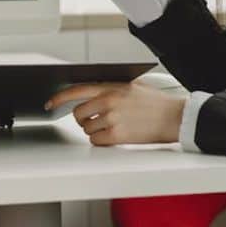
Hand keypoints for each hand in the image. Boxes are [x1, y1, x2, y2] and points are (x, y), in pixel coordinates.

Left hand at [46, 81, 183, 145]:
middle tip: (94, 120)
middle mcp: (109, 101)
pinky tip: (113, 135)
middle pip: (78, 113)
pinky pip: (96, 140)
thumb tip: (90, 94)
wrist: (175, 117)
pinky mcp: (117, 135)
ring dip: (94, 130)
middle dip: (83, 119)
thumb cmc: (156, 103)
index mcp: (111, 87)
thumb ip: (110, 88)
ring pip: (86, 128)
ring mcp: (112, 119)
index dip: (59, 98)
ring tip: (112, 126)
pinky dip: (101, 140)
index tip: (50, 103)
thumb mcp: (132, 86)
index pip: (76, 90)